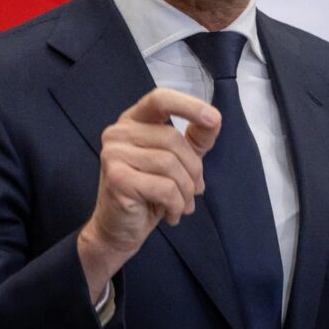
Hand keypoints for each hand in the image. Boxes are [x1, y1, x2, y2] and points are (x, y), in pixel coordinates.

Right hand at [77, 88, 220, 301]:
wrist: (119, 230)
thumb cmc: (149, 192)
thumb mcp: (178, 162)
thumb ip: (195, 139)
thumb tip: (214, 120)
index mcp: (133, 120)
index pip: (160, 99)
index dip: (189, 105)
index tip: (213, 119)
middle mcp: (118, 132)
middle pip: (173, 138)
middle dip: (193, 169)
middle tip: (195, 191)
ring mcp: (113, 154)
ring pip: (170, 164)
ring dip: (186, 191)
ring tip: (182, 205)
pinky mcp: (117, 178)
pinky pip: (164, 187)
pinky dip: (176, 204)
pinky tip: (171, 214)